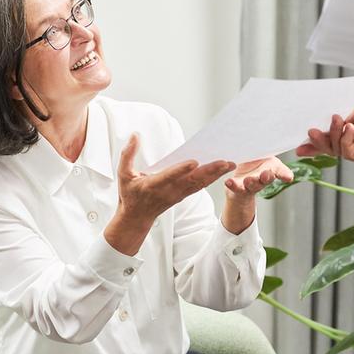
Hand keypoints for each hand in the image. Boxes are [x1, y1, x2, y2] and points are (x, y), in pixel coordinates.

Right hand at [105, 134, 232, 255]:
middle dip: (209, 171)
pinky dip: (211, 178)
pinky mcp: (183, 195)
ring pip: (199, 184)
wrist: (136, 218)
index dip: (181, 169)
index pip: (169, 176)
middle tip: (225, 162)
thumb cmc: (129, 195)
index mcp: (153, 185)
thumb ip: (128, 154)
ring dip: (215, 175)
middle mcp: (168, 191)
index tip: (194, 161)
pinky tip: (221, 171)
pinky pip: (199, 186)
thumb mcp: (123, 175)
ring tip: (230, 164)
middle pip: (192, 180)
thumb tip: (135, 135)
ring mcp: (177, 195)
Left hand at [224, 157, 292, 197]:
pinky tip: (229, 182)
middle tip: (265, 176)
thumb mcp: (273, 166)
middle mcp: (259, 180)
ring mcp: (248, 184)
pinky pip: (234, 186)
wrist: (242, 176)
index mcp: (269, 172)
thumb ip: (281, 171)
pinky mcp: (237, 186)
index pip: (275, 173)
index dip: (278, 174)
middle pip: (262, 180)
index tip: (279, 175)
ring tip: (248, 180)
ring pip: (250, 184)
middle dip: (264, 178)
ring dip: (250, 183)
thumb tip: (290, 177)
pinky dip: (232, 185)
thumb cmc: (259, 168)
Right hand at [297, 81, 353, 163]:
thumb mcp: (343, 109)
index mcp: (348, 128)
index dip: (313, 144)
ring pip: (337, 150)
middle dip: (319, 141)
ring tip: (336, 120)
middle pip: (330, 147)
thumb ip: (328, 121)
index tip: (298, 147)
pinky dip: (346, 139)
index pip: (328, 139)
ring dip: (334, 135)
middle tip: (311, 132)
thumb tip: (310, 130)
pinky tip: (350, 127)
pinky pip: (349, 152)